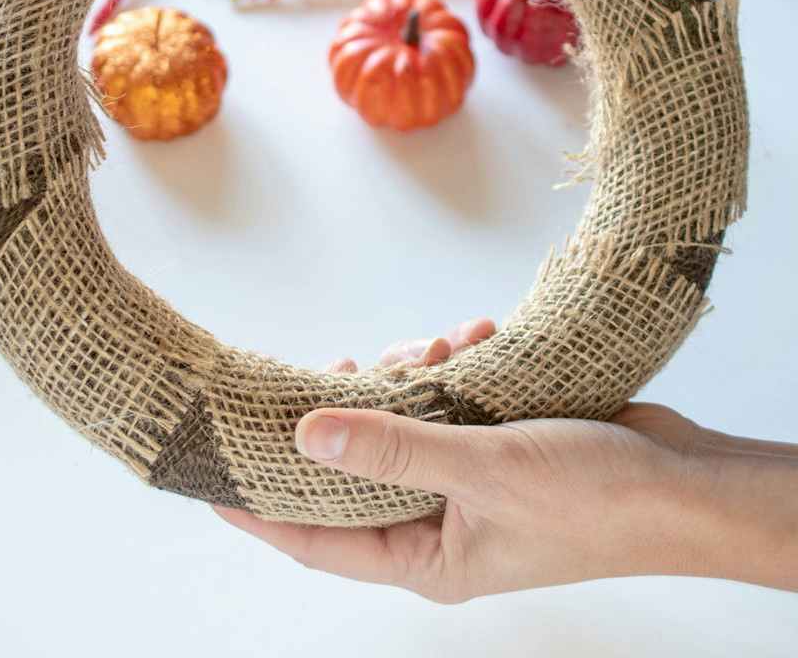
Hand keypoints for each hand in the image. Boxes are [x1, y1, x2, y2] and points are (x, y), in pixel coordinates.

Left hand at [214, 319, 797, 600]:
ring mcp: (463, 489)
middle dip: (340, 411)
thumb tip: (304, 434)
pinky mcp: (492, 451)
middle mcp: (434, 529)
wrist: (693, 482)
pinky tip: (471, 335)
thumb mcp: (484, 469)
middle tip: (335, 363)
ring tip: (431, 344)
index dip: (253, 504)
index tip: (202, 468)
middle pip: (347, 471)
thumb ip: (391, 449)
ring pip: (396, 426)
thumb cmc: (600, 499)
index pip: (310, 538)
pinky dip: (450, 369)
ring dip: (406, 376)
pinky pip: (443, 405)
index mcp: (423, 559)